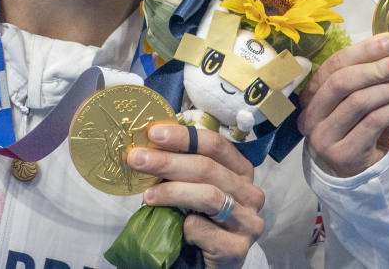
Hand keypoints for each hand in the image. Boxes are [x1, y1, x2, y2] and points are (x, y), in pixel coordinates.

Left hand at [128, 123, 264, 268]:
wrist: (208, 266)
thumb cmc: (201, 223)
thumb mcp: (195, 190)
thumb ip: (183, 169)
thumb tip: (149, 146)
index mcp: (241, 172)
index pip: (216, 145)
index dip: (184, 137)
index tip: (154, 134)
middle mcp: (250, 194)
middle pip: (208, 168)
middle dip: (168, 161)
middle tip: (137, 159)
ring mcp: (247, 222)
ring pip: (208, 196)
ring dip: (172, 191)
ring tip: (147, 194)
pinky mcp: (237, 249)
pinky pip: (203, 229)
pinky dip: (185, 226)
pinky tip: (176, 229)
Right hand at [296, 31, 388, 177]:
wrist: (352, 174)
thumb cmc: (355, 128)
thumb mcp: (353, 100)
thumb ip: (366, 77)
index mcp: (310, 94)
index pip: (333, 65)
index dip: (364, 50)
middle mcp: (310, 115)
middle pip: (343, 82)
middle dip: (379, 67)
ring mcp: (324, 137)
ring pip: (360, 102)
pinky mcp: (343, 154)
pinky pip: (374, 122)